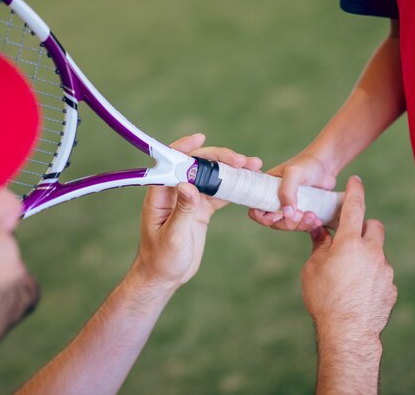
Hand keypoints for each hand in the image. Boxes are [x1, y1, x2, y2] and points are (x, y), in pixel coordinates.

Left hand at [135, 133, 261, 288]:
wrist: (165, 276)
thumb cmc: (162, 259)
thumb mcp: (173, 236)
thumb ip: (182, 210)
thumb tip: (189, 185)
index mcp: (161, 195)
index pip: (173, 163)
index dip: (185, 147)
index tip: (201, 137)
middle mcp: (175, 192)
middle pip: (198, 166)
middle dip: (219, 158)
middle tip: (242, 160)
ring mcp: (189, 199)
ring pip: (211, 177)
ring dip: (231, 170)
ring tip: (253, 166)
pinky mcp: (200, 210)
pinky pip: (218, 193)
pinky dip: (234, 187)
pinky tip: (249, 183)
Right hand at [248, 153, 336, 230]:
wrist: (327, 164)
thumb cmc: (307, 164)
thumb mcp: (294, 173)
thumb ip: (287, 191)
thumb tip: (286, 213)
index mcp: (265, 190)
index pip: (256, 211)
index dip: (265, 218)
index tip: (279, 215)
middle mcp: (274, 200)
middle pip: (274, 222)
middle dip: (288, 223)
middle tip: (301, 214)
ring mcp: (288, 207)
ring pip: (288, 225)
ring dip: (300, 225)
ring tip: (313, 217)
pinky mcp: (301, 212)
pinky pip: (300, 226)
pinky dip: (308, 226)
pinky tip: (317, 221)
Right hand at [301, 176, 396, 338]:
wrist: (348, 332)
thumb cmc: (324, 298)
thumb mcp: (313, 268)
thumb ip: (319, 245)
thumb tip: (318, 230)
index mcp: (349, 243)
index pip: (353, 208)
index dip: (354, 191)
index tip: (356, 180)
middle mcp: (371, 252)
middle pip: (374, 227)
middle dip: (364, 227)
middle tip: (349, 239)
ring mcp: (384, 271)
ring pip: (377, 253)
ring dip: (365, 257)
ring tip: (348, 277)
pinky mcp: (391, 288)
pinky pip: (381, 275)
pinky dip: (371, 277)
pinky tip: (357, 293)